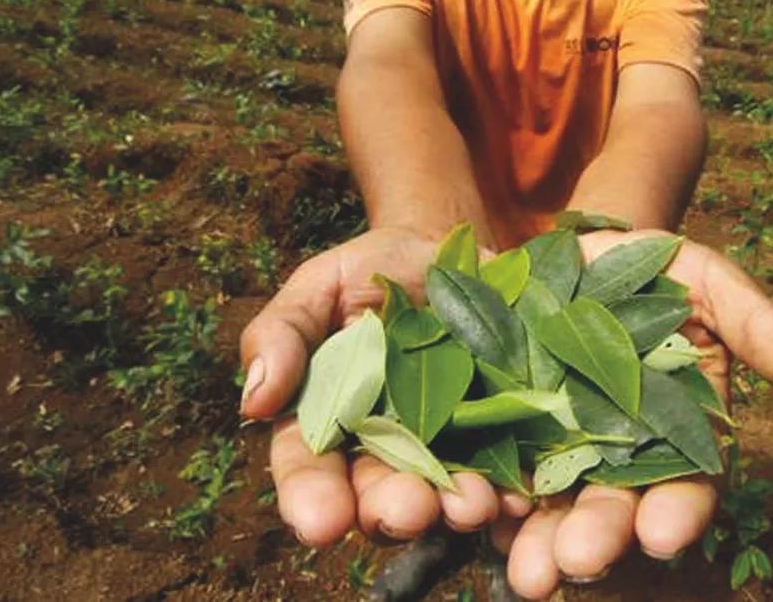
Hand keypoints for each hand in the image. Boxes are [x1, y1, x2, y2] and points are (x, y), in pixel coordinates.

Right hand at [239, 227, 530, 545]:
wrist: (450, 252)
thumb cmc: (370, 273)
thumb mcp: (318, 287)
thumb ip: (282, 335)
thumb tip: (254, 400)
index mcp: (328, 423)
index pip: (310, 469)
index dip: (312, 498)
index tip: (321, 521)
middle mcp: (385, 449)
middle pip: (380, 495)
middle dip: (393, 509)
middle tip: (407, 511)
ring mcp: (447, 446)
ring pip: (445, 493)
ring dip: (455, 507)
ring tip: (469, 505)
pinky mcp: (503, 433)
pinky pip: (508, 469)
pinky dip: (512, 487)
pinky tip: (518, 493)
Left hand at [497, 229, 772, 598]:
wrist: (550, 248)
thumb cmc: (640, 266)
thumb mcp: (700, 277)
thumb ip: (757, 324)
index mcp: (669, 434)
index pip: (684, 485)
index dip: (678, 511)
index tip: (663, 536)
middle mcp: (607, 459)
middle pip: (607, 510)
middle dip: (594, 538)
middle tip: (573, 564)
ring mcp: (542, 453)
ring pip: (541, 511)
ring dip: (533, 544)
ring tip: (523, 572)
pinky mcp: (484, 438)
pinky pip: (479, 477)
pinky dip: (474, 500)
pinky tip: (463, 514)